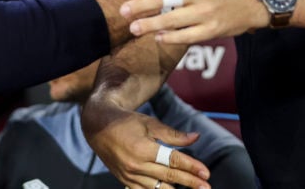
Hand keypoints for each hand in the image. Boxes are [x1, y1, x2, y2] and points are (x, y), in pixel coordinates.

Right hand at [81, 102, 210, 188]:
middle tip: (206, 186)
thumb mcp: (150, 123)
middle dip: (190, 182)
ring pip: (158, 188)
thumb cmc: (126, 122)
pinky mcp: (125, 180)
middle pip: (168, 176)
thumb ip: (173, 135)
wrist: (98, 127)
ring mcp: (129, 175)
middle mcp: (136, 165)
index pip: (172, 161)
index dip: (191, 167)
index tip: (206, 173)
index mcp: (143, 149)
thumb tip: (195, 138)